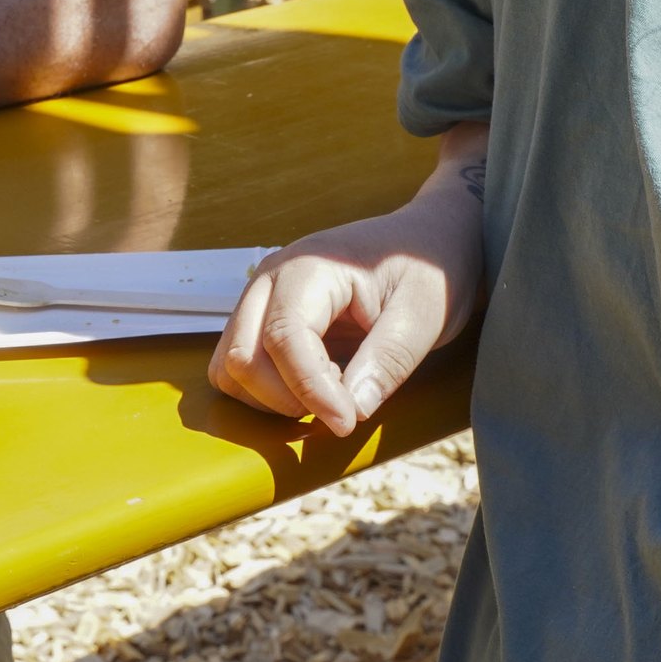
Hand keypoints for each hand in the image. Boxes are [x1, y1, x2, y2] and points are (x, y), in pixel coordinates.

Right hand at [209, 192, 484, 438]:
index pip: (283, 339)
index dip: (311, 390)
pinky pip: (239, 365)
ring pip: (231, 366)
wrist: (429, 240)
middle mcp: (272, 277)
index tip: (349, 421)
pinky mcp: (264, 316)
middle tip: (343, 405)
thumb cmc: (430, 269)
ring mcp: (262, 296)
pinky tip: (313, 387)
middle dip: (286, 399)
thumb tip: (351, 411)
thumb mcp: (425, 314)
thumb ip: (387, 361)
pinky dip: (265, 391)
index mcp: (310, 267)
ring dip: (271, 398)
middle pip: (242, 357)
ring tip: (328, 393)